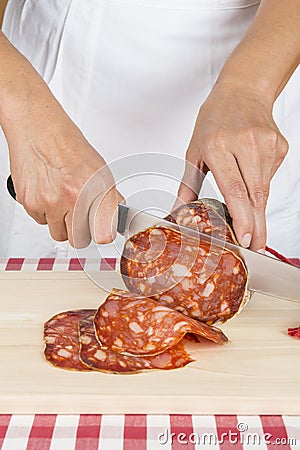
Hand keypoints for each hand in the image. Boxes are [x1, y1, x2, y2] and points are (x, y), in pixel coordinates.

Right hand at [6, 94, 120, 247]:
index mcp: (93, 191)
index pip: (103, 235)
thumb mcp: (100, 171)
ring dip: (61, 222)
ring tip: (62, 201)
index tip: (102, 231)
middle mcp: (72, 199)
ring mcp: (50, 203)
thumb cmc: (69, 147)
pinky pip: (40, 221)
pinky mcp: (30, 203)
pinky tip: (48, 193)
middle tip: (79, 215)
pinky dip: (44, 212)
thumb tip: (117, 218)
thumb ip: (110, 198)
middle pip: (78, 240)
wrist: (40, 131)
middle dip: (80, 231)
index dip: (102, 234)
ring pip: (58, 233)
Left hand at [175, 83, 287, 251]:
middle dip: (256, 225)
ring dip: (257, 208)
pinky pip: (270, 177)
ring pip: (264, 189)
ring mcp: (266, 144)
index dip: (242, 216)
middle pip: (255, 195)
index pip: (234, 189)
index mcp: (219, 146)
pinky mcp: (279, 146)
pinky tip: (251, 175)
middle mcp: (245, 144)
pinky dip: (260, 185)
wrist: (243, 90)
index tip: (245, 237)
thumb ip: (188, 183)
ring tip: (252, 220)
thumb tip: (179, 209)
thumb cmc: (215, 119)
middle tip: (256, 246)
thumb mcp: (194, 149)